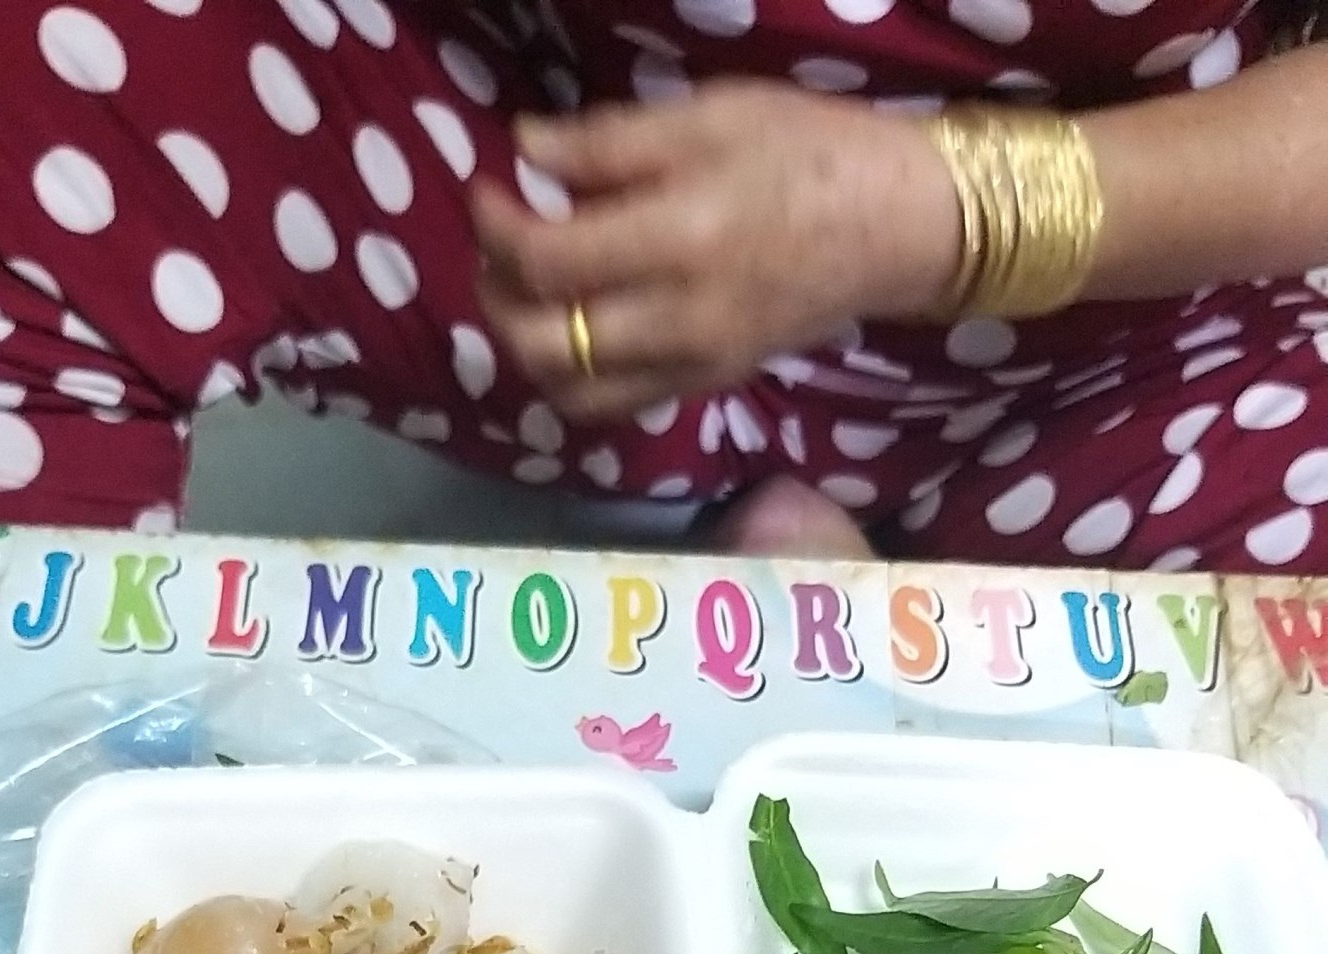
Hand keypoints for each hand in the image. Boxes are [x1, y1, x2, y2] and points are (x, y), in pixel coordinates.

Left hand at [473, 81, 960, 420]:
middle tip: (497, 250)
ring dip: (526, 348)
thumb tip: (525, 150)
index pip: (549, 261)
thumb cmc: (805, 150)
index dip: (497, 228)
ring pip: (570, 391)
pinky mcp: (705, 387)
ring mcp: (693, 365)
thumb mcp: (709, 115)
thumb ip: (608, 142)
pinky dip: (572, 379)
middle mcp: (680, 319)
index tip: (489, 190)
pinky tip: (572, 329)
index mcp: (680, 238)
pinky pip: (612, 407)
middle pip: (544, 343)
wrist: (895, 225)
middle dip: (498, 297)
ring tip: (525, 293)